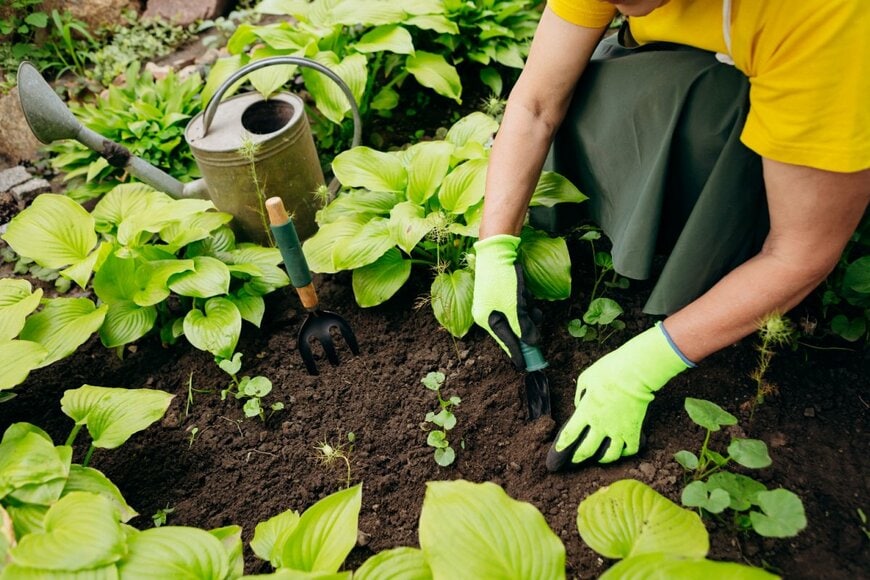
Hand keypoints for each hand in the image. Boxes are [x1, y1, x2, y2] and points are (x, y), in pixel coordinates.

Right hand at [472, 234, 540, 369]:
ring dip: (527, 312)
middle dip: (526, 325)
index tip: (525, 366)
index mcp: (486, 319)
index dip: (517, 353)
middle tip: (536, 322)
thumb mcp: (515, 305)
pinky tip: (525, 294)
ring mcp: (495, 303)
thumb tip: (532, 342)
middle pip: (513, 329)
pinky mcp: (502, 293)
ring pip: (517, 317)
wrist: (497, 250)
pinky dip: (524, 303)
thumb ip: (523, 325)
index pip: (505, 341)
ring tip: (529, 302)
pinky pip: (517, 306)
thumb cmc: (502, 279)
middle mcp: (488, 313)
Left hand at [546, 323, 691, 469]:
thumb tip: (579, 404)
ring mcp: (618, 430)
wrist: (634, 372)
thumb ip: (580, 394)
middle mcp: (600, 425)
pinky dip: (626, 452)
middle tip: (575, 460)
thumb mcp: (586, 378)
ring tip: (600, 458)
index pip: (569, 434)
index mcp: (586, 412)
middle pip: (586, 450)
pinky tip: (623, 450)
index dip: (562, 445)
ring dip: (603, 459)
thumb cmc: (608, 370)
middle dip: (578, 458)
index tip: (559, 450)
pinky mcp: (633, 430)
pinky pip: (631, 449)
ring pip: (609, 455)